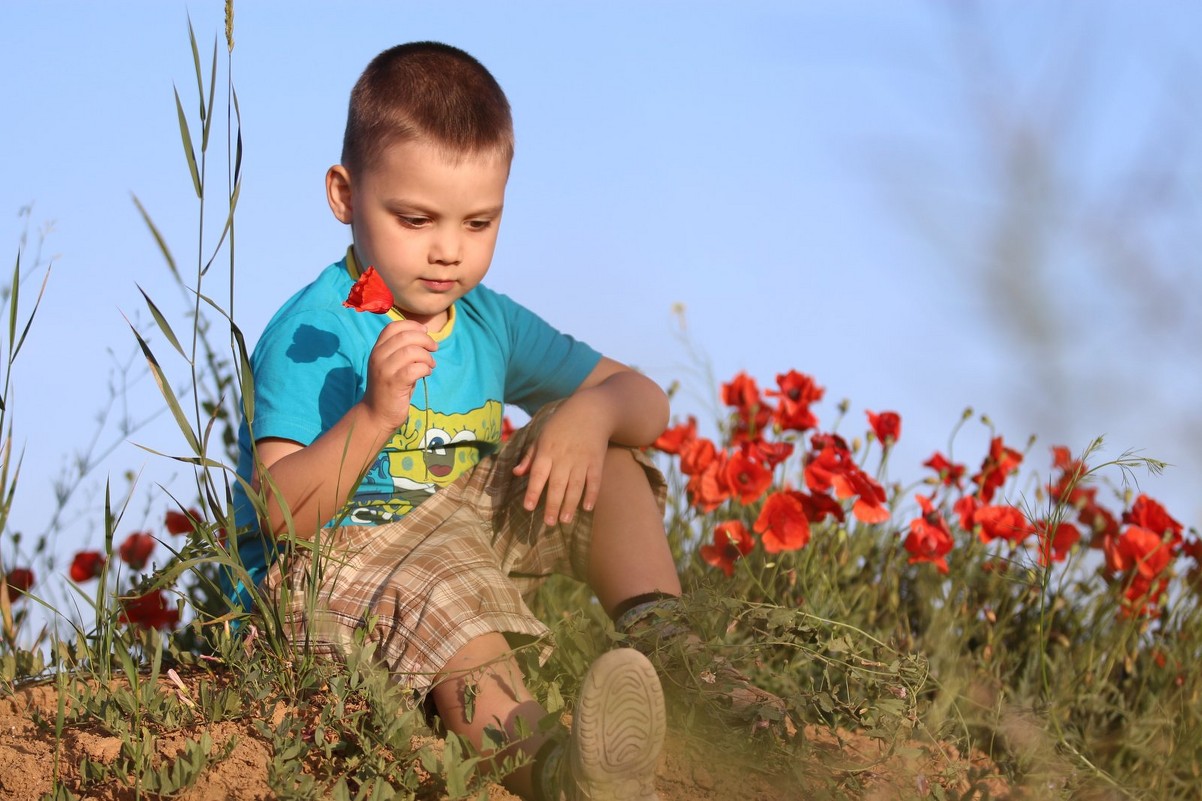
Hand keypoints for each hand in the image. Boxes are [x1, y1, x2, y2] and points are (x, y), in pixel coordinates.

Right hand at [361, 320, 436, 429]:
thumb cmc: (390, 388)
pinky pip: (415, 369)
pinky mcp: (394, 383)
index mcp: (377, 349)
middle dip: (425, 340)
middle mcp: (378, 356)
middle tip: (434, 349)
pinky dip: (425, 369)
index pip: (393, 327)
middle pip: (405, 336)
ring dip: (427, 356)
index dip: (412, 325)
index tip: (425, 332)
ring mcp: (384, 370)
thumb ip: (403, 350)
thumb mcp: (392, 365)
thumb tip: (425, 335)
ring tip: (431, 365)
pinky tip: (426, 373)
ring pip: (411, 351)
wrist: (376, 414)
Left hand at [513, 397, 610, 525]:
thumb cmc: (562, 424)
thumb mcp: (542, 435)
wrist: (591, 410)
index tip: (528, 507)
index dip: (533, 491)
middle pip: (557, 484)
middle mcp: (564, 456)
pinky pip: (594, 480)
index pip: (538, 474)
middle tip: (549, 522)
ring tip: (565, 520)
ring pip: (575, 486)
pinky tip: (587, 507)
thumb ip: (530, 456)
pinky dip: (592, 494)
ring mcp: (582, 459)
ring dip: (570, 504)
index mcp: (547, 450)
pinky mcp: (597, 460)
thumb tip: (517, 473)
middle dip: (552, 504)